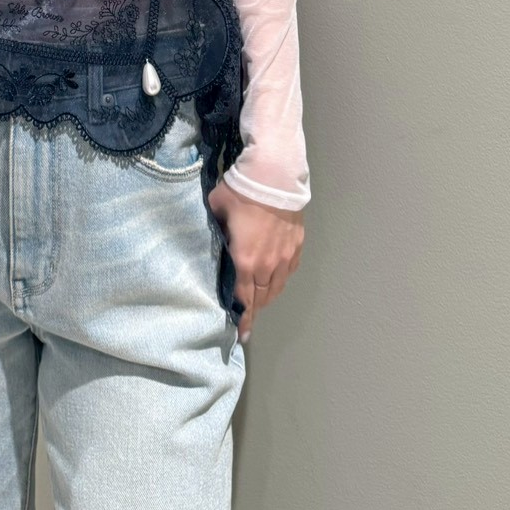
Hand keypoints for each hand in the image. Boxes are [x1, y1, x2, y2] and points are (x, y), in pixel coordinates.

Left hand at [206, 180, 304, 343]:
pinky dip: (280, 280)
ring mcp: (285, 257)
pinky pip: (289, 272)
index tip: (241, 334)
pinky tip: (275, 280)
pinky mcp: (297, 246)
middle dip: (254, 310)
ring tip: (260, 303)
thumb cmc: (240, 192)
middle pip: (261, 297)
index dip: (243, 318)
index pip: (244, 298)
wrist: (273, 176)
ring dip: (267, 297)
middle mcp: (268, 265)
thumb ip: (215, 230)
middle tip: (247, 321)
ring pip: (277, 287)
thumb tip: (213, 237)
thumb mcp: (216, 210)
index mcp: (245, 261)